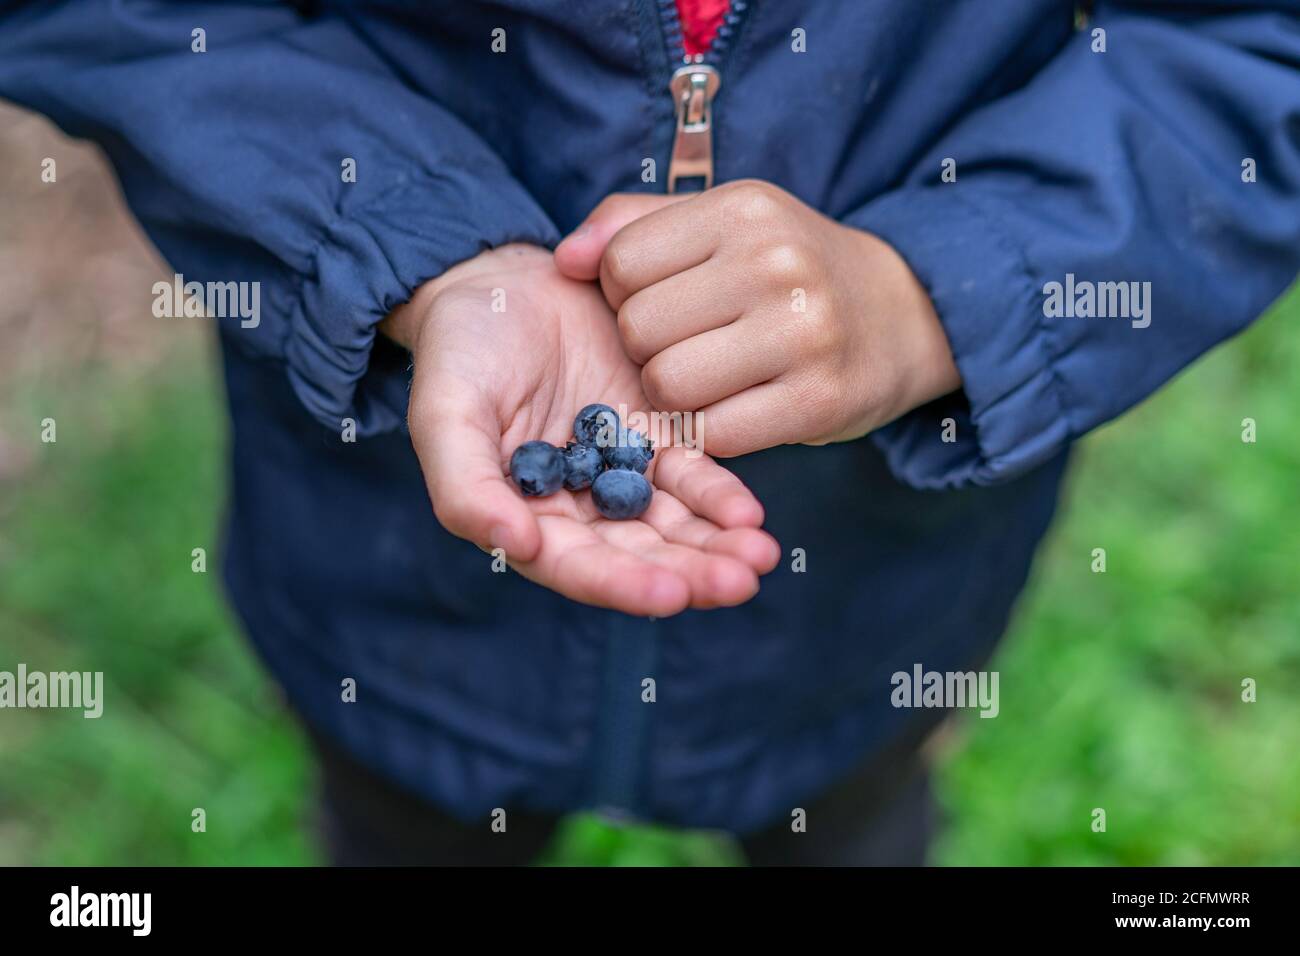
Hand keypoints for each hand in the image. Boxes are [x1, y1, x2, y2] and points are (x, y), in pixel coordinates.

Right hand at [382, 244, 779, 616]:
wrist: (502, 283)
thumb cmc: (459, 353)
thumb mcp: (445, 416)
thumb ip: (467, 486)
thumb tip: (514, 547)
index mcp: (527, 518)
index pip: (579, 567)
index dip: (623, 585)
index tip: (670, 595)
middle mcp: (581, 509)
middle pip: (640, 555)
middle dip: (691, 574)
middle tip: (741, 582)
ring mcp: (624, 471)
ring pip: (676, 523)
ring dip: (718, 546)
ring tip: (759, 557)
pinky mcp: (659, 434)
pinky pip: (695, 473)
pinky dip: (722, 496)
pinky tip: (750, 514)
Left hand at [554, 180, 960, 456]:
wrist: (903, 315)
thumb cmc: (787, 271)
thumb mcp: (722, 224)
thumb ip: (633, 227)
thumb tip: (565, 261)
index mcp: (743, 208)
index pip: (621, 262)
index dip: (623, 293)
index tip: (665, 300)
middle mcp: (776, 262)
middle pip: (637, 328)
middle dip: (645, 347)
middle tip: (688, 344)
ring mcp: (804, 333)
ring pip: (668, 385)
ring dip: (672, 396)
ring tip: (708, 378)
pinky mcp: (819, 400)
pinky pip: (715, 434)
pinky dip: (710, 432)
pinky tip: (737, 408)